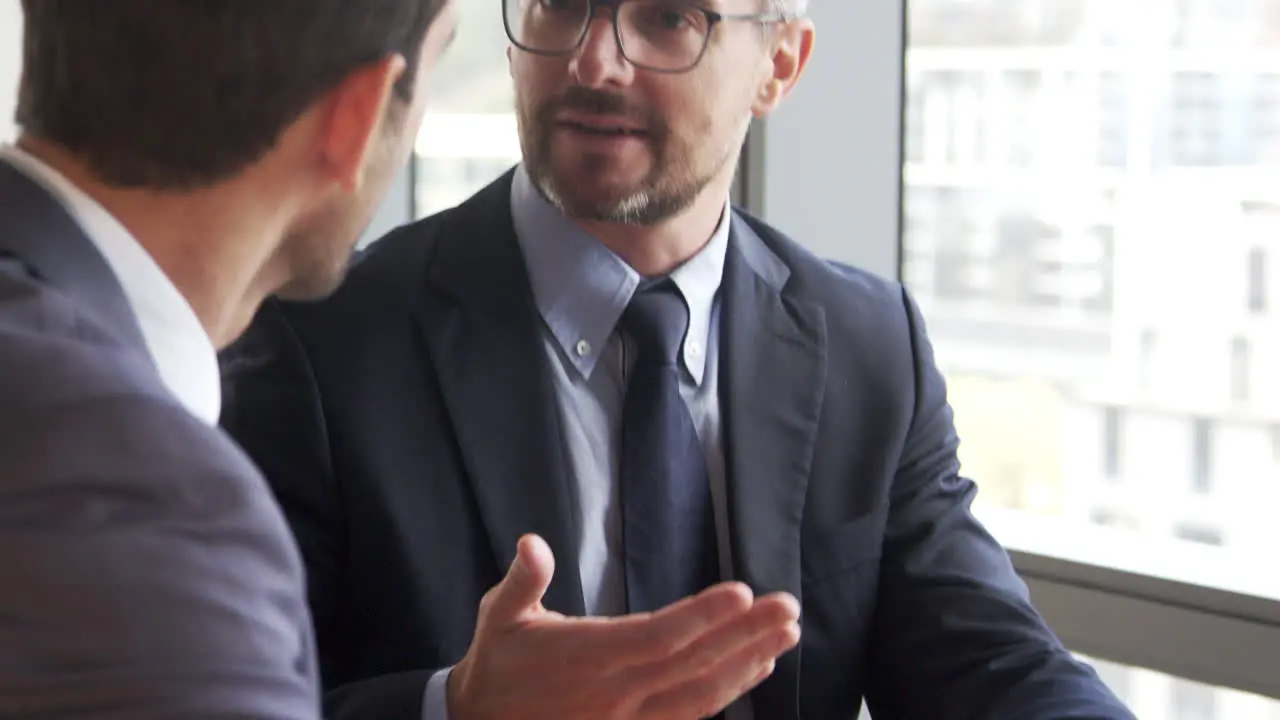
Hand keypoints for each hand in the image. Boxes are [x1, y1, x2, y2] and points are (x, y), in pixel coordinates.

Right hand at [447, 534, 800, 719]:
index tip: (743, 593)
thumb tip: (531, 543)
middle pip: (693, 665)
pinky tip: (756, 668)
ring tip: (786, 634)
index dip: (703, 618)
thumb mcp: (499, 616)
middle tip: (789, 608)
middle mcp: (615, 694)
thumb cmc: (498, 663)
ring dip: (748, 664)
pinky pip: (689, 717)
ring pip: (701, 697)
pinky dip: (728, 692)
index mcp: (587, 658)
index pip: (657, 637)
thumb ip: (523, 580)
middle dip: (746, 636)